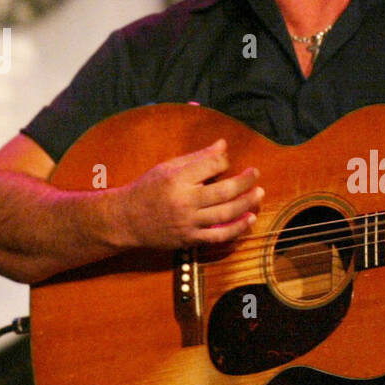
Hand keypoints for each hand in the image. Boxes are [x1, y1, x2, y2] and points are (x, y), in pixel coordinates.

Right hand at [115, 139, 262, 248]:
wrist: (126, 220)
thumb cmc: (148, 189)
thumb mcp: (167, 167)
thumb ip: (197, 157)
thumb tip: (223, 144)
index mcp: (177, 179)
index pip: (211, 166)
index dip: (224, 161)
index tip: (228, 160)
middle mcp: (184, 201)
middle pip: (223, 191)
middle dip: (244, 182)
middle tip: (256, 175)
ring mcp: (188, 222)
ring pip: (225, 214)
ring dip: (246, 204)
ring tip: (259, 194)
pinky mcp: (189, 239)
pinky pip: (218, 236)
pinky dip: (237, 229)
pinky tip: (249, 219)